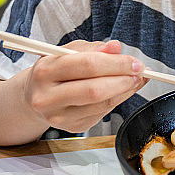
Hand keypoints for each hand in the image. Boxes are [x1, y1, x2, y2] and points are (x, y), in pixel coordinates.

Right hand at [22, 40, 145, 132]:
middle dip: (123, 80)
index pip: (87, 65)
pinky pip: (102, 114)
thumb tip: (116, 47)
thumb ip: (94, 48)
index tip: (135, 62)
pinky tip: (121, 91)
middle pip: (94, 90)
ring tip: (134, 80)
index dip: (116, 64)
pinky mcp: (71, 127)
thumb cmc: (54, 71)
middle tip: (139, 73)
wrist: (34, 96)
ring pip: (101, 105)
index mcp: (46, 70)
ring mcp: (58, 116)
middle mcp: (47, 97)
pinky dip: (116, 101)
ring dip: (125, 91)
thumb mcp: (68, 51)